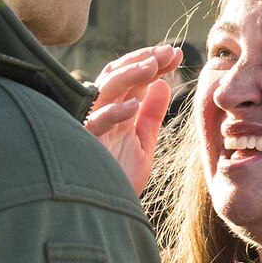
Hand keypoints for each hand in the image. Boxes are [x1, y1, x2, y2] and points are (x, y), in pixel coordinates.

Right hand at [87, 45, 181, 193]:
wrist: (104, 211)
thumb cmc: (118, 177)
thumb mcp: (143, 142)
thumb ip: (151, 114)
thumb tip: (163, 84)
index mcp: (115, 110)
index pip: (132, 78)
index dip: (152, 62)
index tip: (176, 54)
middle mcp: (101, 112)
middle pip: (117, 75)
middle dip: (142, 59)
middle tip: (169, 51)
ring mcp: (91, 126)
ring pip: (104, 89)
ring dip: (129, 75)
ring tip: (152, 65)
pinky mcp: (84, 144)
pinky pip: (95, 123)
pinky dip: (113, 112)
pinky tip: (132, 105)